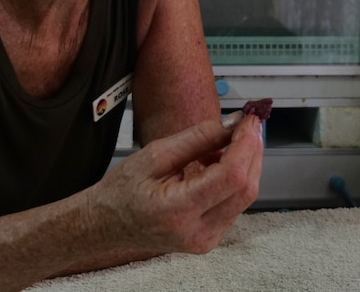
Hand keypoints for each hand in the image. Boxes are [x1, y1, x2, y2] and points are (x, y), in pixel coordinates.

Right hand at [88, 114, 263, 254]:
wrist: (106, 225)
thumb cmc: (123, 190)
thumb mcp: (156, 154)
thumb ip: (199, 138)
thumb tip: (233, 123)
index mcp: (178, 210)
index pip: (231, 176)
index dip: (246, 144)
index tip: (249, 120)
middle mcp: (197, 232)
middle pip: (246, 188)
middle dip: (253, 151)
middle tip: (248, 124)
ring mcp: (206, 239)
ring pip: (245, 197)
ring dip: (246, 164)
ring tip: (227, 142)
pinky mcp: (210, 238)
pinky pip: (235, 204)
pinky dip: (236, 179)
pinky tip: (221, 163)